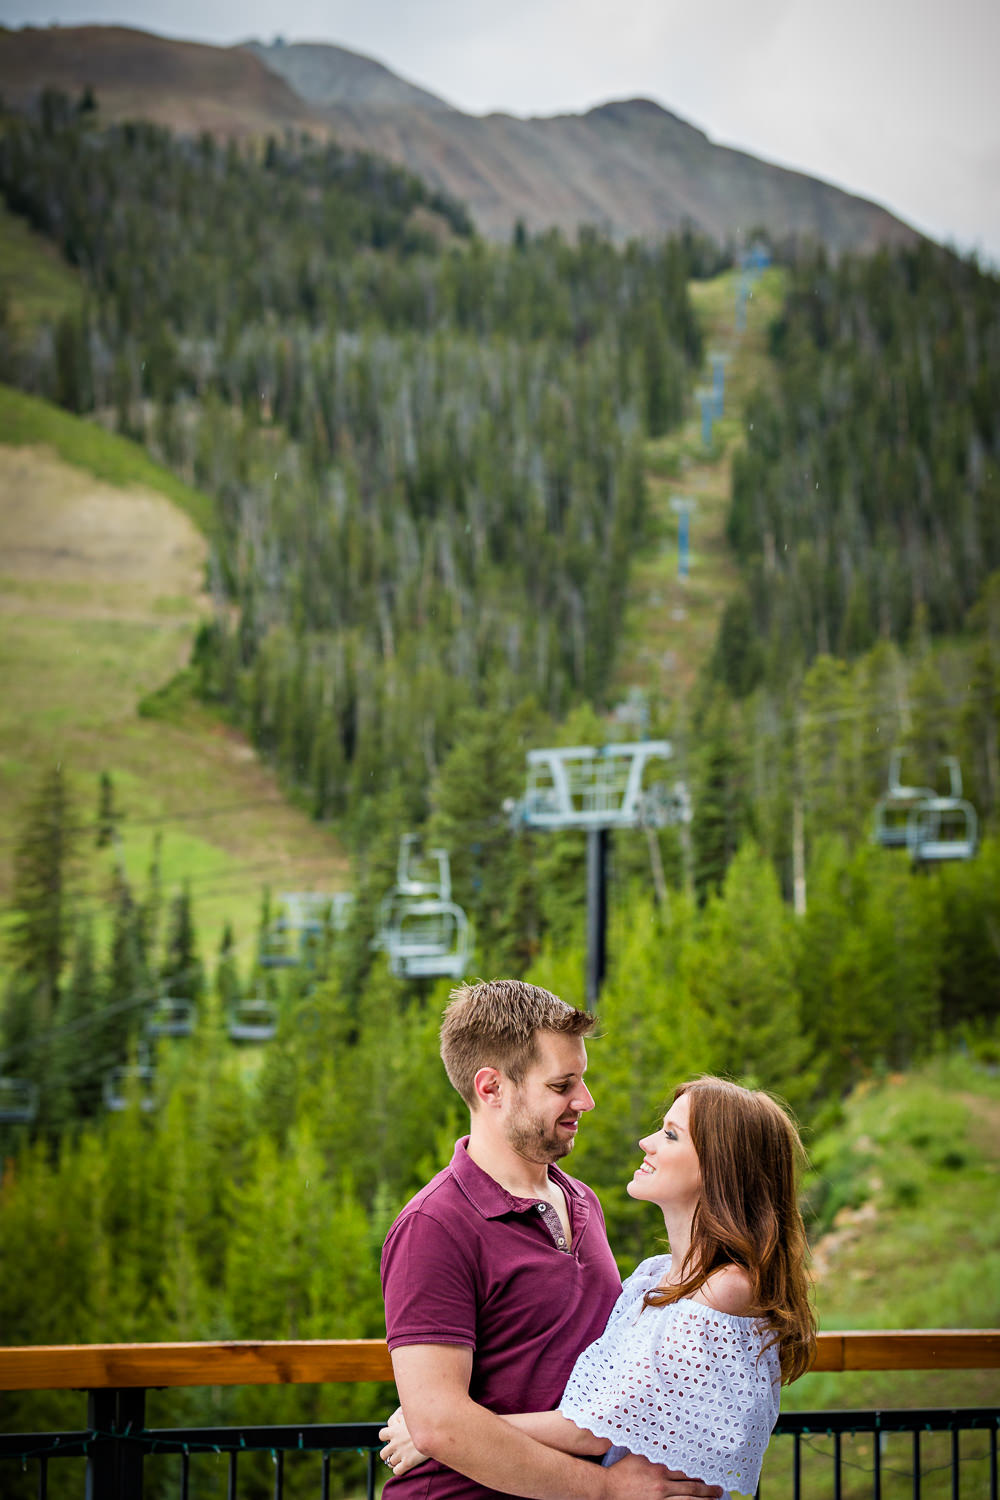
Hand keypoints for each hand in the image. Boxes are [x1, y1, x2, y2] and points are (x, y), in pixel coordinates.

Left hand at [379, 1405, 429, 1476]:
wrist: (435, 1433)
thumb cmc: (424, 1422)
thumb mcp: (412, 1415)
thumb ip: (403, 1415)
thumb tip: (399, 1411)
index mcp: (394, 1430)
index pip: (381, 1435)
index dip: (385, 1437)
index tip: (391, 1438)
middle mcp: (395, 1443)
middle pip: (383, 1453)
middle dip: (388, 1453)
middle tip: (396, 1452)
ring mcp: (401, 1454)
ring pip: (390, 1463)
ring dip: (395, 1462)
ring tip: (402, 1459)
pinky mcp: (408, 1463)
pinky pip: (396, 1471)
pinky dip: (399, 1470)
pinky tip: (405, 1466)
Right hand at [603, 1452, 722, 1499]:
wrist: (607, 1489)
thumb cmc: (621, 1471)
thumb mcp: (638, 1454)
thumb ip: (652, 1447)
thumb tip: (664, 1435)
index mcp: (659, 1466)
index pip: (686, 1468)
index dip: (701, 1469)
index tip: (711, 1469)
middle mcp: (663, 1483)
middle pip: (692, 1486)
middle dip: (708, 1488)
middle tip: (719, 1488)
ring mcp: (661, 1498)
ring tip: (715, 1499)